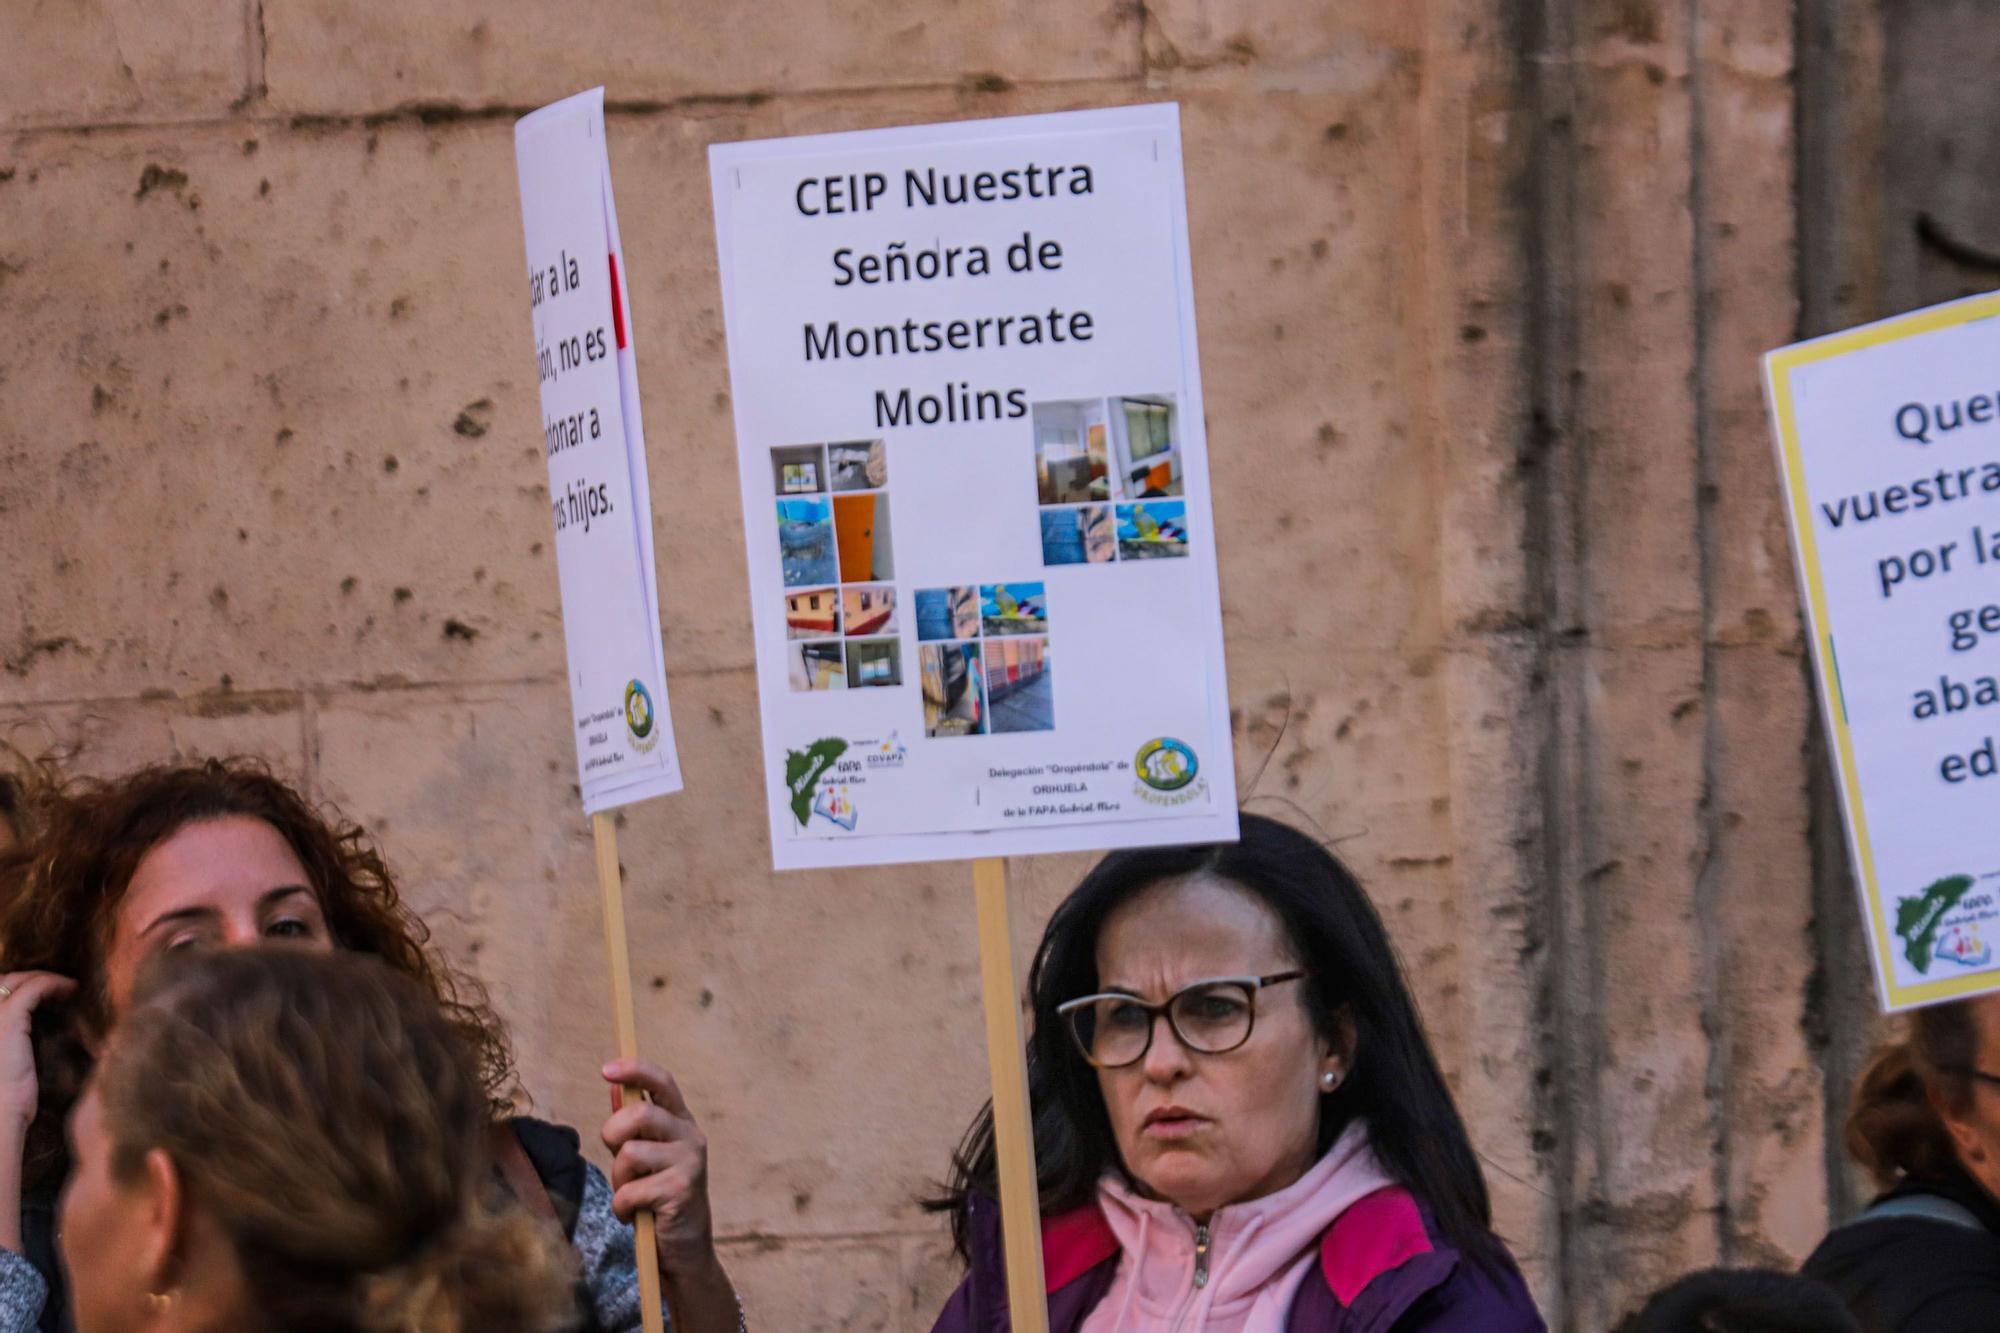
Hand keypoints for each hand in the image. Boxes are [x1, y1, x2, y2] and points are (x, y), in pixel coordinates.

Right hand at [0, 973, 74, 1131]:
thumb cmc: (3, 1101)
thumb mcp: (4, 1064)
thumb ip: (11, 1043)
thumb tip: (30, 1031)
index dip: (16, 989)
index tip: (44, 994)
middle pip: (1, 982)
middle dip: (28, 979)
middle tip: (56, 986)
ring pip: (15, 980)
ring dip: (43, 978)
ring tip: (67, 987)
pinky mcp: (7, 1020)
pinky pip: (33, 989)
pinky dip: (53, 983)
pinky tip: (71, 989)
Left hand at [600, 1058, 716, 1271]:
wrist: (684, 1248)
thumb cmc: (658, 1198)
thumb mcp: (644, 1157)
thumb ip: (631, 1126)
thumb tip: (613, 1088)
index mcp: (681, 1122)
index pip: (662, 1083)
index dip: (635, 1070)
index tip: (606, 1069)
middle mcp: (690, 1136)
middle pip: (639, 1114)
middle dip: (612, 1135)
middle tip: (615, 1157)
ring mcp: (689, 1162)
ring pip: (630, 1153)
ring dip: (618, 1180)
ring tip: (629, 1195)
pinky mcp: (681, 1189)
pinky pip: (630, 1190)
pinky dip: (621, 1207)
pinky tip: (633, 1215)